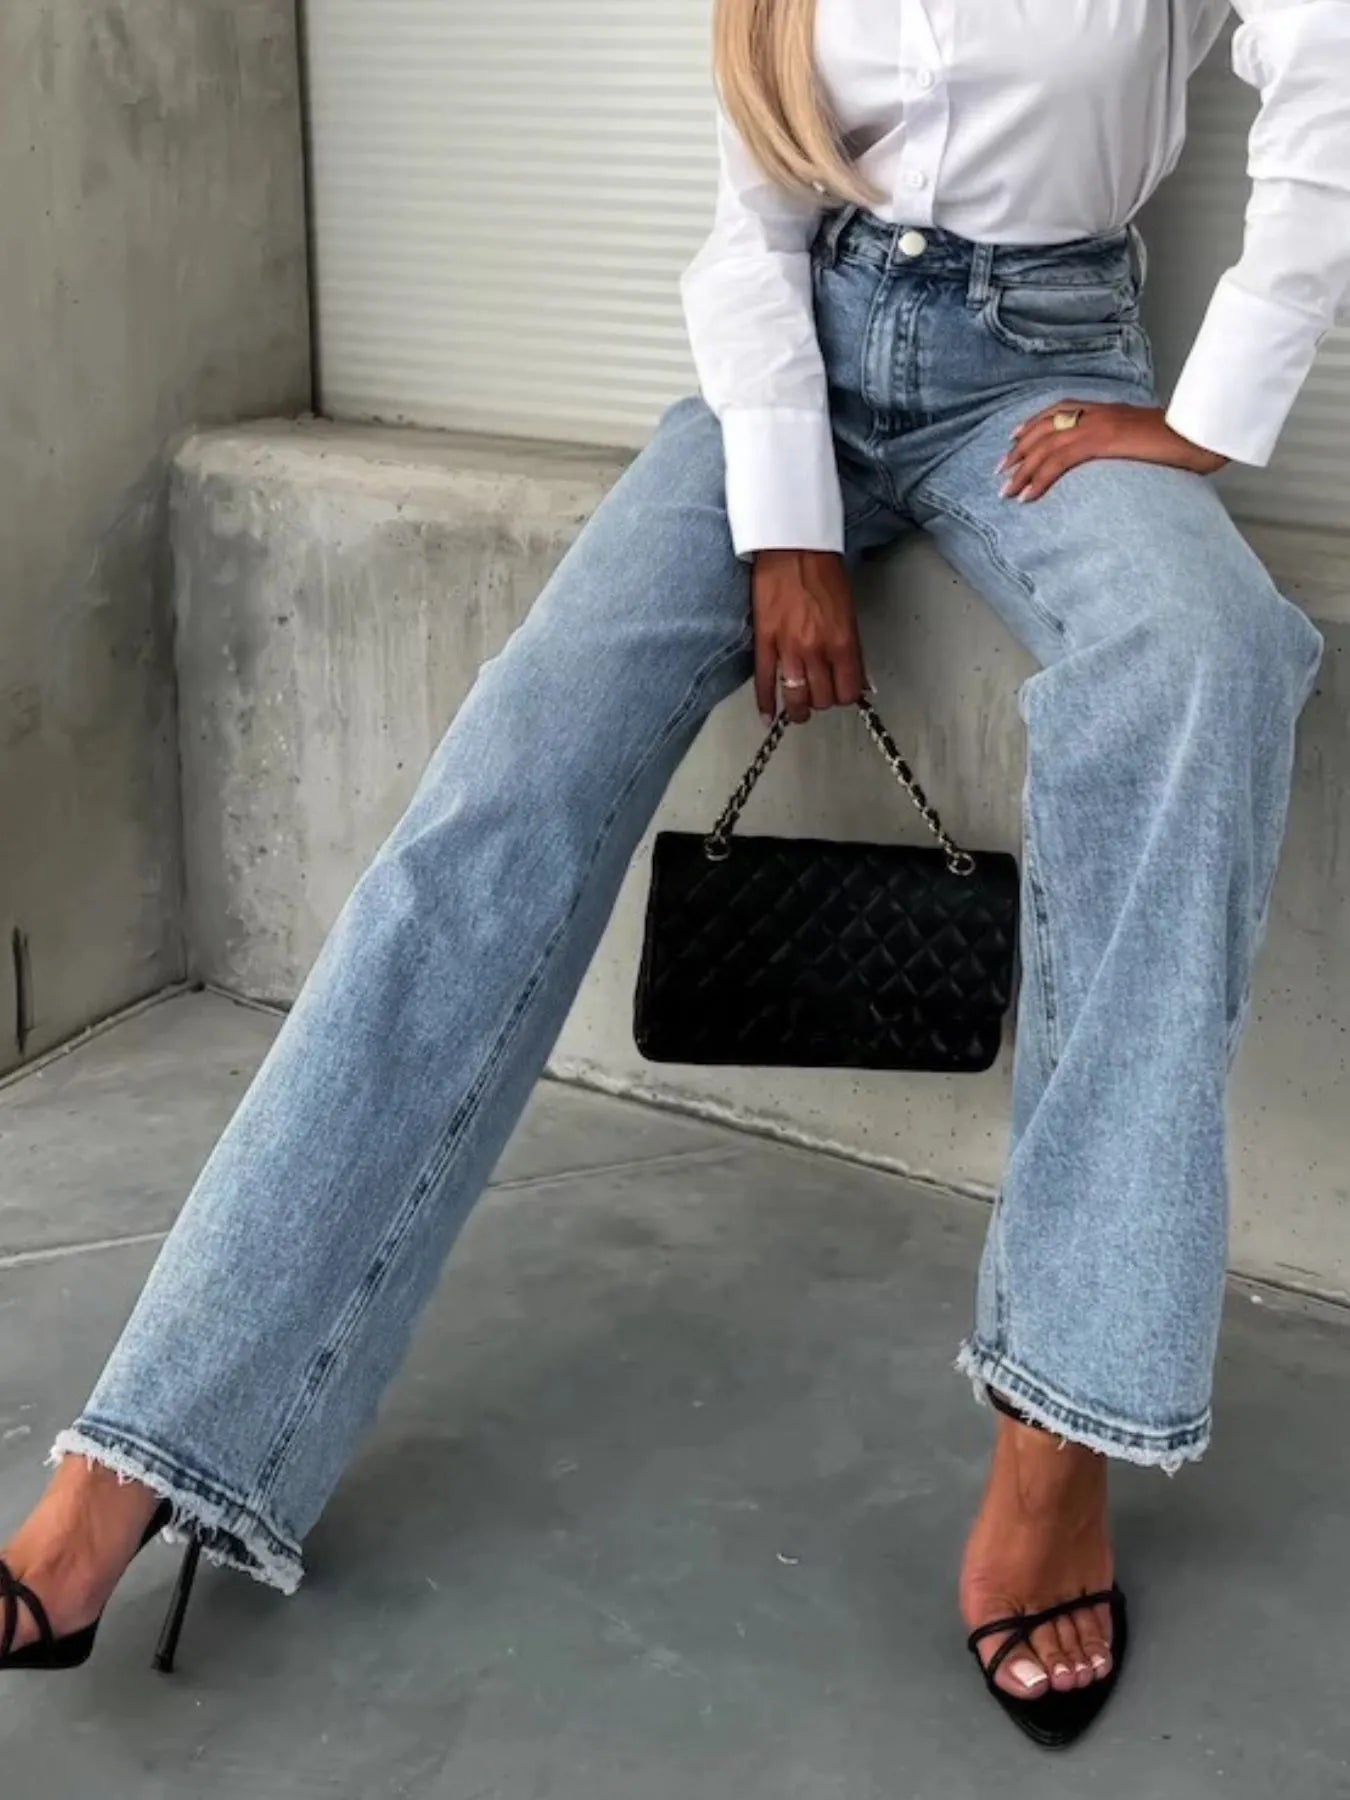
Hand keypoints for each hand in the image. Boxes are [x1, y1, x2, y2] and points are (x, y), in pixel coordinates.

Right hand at [752, 549, 867, 725]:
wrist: (792, 547)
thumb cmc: (822, 571)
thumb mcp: (849, 611)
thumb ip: (853, 650)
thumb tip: (859, 677)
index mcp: (843, 641)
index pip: (848, 690)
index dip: (846, 696)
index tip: (842, 694)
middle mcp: (817, 650)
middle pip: (822, 698)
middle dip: (823, 700)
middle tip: (820, 695)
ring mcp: (788, 648)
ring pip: (795, 698)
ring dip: (798, 709)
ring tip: (797, 711)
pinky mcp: (765, 642)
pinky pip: (765, 682)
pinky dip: (766, 703)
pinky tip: (768, 716)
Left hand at [1000, 401, 1228, 502]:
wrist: (1203, 433)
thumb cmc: (1183, 440)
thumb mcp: (1147, 437)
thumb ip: (1126, 442)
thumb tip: (1118, 457)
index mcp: (1108, 409)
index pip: (1059, 411)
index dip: (1033, 425)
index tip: (1014, 441)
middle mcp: (1098, 413)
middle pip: (1045, 428)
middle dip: (1019, 452)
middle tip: (1000, 472)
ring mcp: (1099, 425)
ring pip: (1046, 446)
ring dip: (1023, 471)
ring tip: (1007, 491)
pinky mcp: (1103, 441)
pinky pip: (1060, 461)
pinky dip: (1040, 478)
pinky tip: (1028, 495)